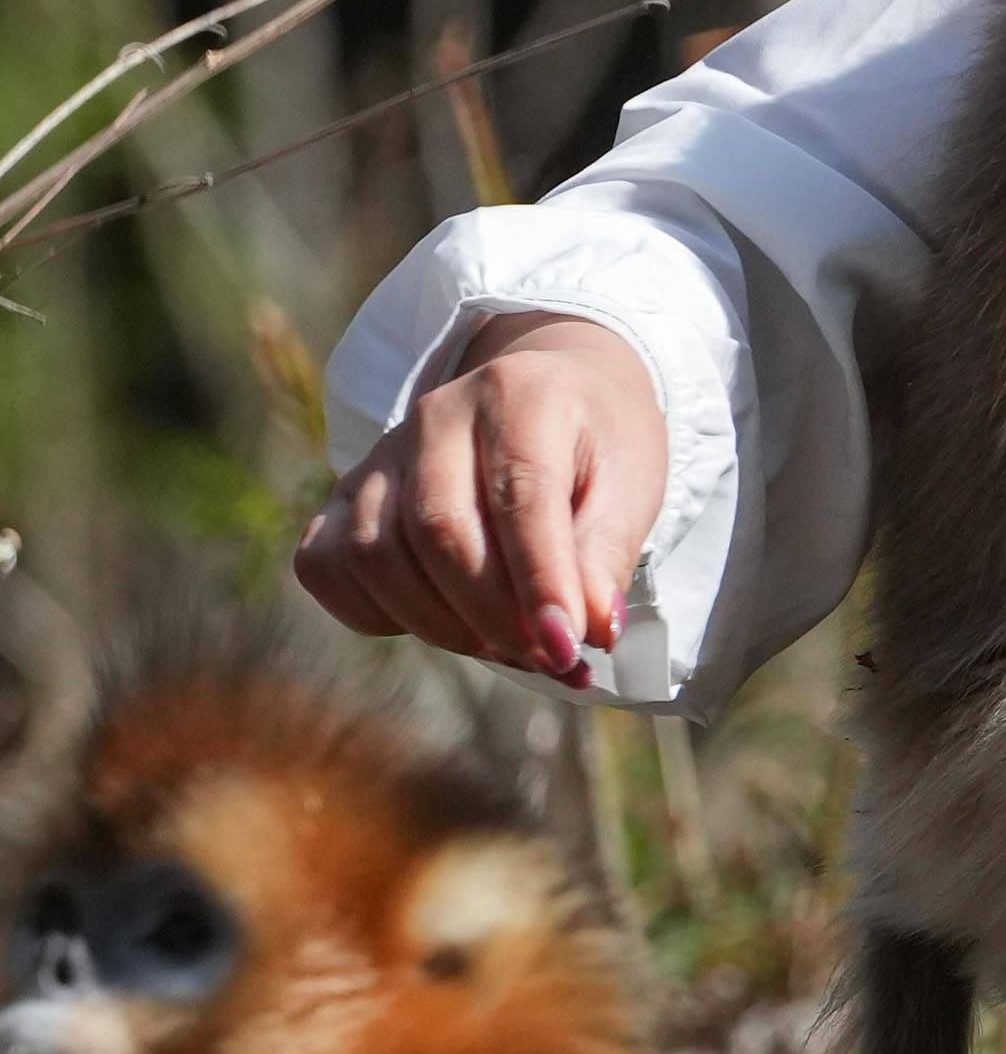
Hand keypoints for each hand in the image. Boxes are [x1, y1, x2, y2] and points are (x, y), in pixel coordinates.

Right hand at [294, 312, 667, 677]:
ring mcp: (382, 453)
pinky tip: (440, 620)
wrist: (553, 395)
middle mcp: (437, 414)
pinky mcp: (345, 493)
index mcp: (518, 394)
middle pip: (438, 531)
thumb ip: (607, 554)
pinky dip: (374, 613)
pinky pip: (326, 565)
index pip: (520, 495)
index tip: (568, 648)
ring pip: (375, 555)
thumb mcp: (631, 485)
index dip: (540, 582)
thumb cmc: (596, 446)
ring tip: (505, 645)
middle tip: (548, 658)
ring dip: (440, 625)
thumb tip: (589, 629)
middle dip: (493, 616)